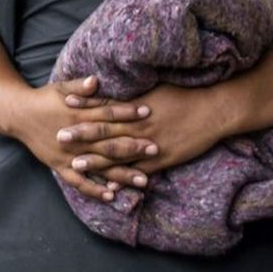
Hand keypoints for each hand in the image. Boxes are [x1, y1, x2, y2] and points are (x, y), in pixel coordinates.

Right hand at [17, 77, 155, 200]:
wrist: (18, 115)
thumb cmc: (44, 98)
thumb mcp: (60, 87)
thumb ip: (79, 86)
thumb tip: (95, 80)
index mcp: (78, 116)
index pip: (107, 114)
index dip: (128, 112)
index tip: (148, 112)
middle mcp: (76, 138)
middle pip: (108, 143)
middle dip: (133, 147)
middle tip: (155, 149)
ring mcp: (68, 155)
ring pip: (99, 166)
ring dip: (121, 174)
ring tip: (143, 180)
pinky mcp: (60, 167)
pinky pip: (79, 182)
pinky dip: (94, 190)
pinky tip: (112, 196)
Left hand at [58, 84, 229, 177]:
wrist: (213, 111)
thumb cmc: (187, 96)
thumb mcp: (159, 88)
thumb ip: (137, 92)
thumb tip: (121, 87)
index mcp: (139, 105)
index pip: (106, 104)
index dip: (85, 103)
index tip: (64, 102)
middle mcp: (140, 124)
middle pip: (106, 130)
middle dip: (82, 134)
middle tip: (59, 136)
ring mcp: (150, 143)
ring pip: (118, 153)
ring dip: (96, 159)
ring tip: (76, 163)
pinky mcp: (162, 159)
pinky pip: (138, 171)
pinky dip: (123, 177)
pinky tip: (108, 185)